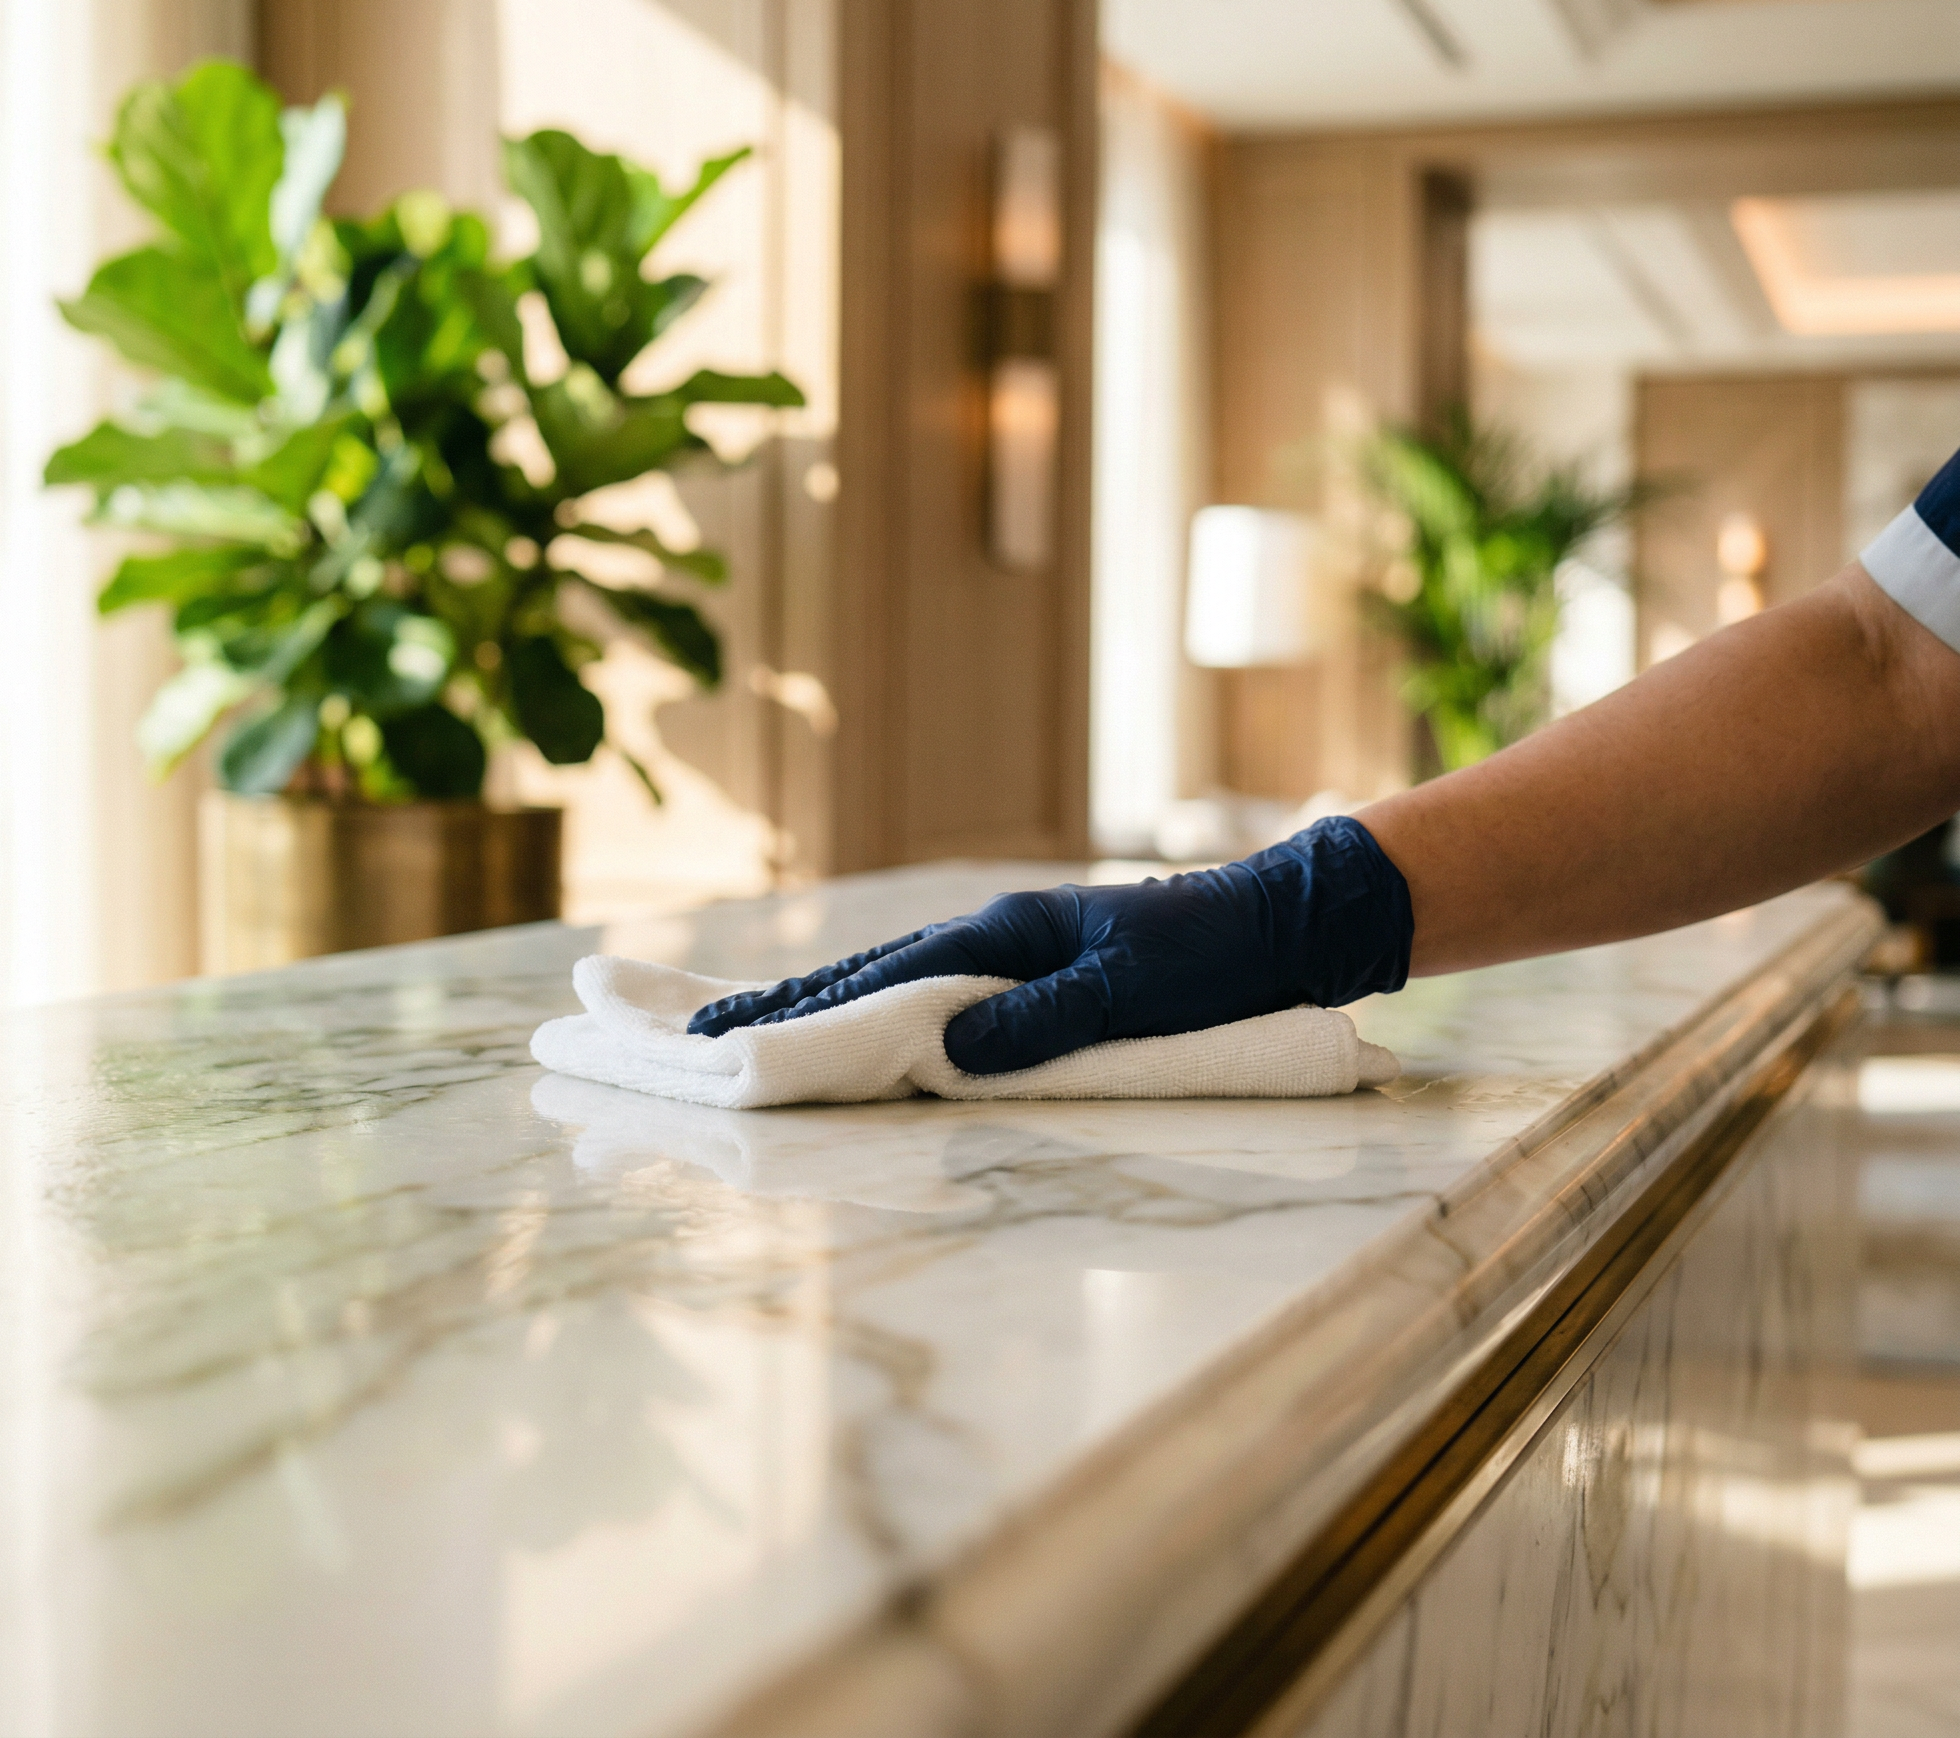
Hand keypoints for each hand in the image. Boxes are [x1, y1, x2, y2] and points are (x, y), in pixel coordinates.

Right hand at [687, 817, 1413, 1074]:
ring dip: (822, 1014)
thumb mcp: (1132, 990)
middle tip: (694, 1035)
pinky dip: (881, 1019)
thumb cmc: (1216, 956)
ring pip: (894, 990)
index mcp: (1003, 934)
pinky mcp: (1038, 983)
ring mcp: (1012, 959)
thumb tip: (944, 1055)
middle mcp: (994, 941)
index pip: (880, 980)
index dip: (801, 1012)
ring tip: (749, 1037)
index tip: (723, 1033)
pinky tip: (858, 1040)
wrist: (1286, 924)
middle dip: (782, 1009)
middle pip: (866, 979)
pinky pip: (938, 1005)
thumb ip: (1042, 1024)